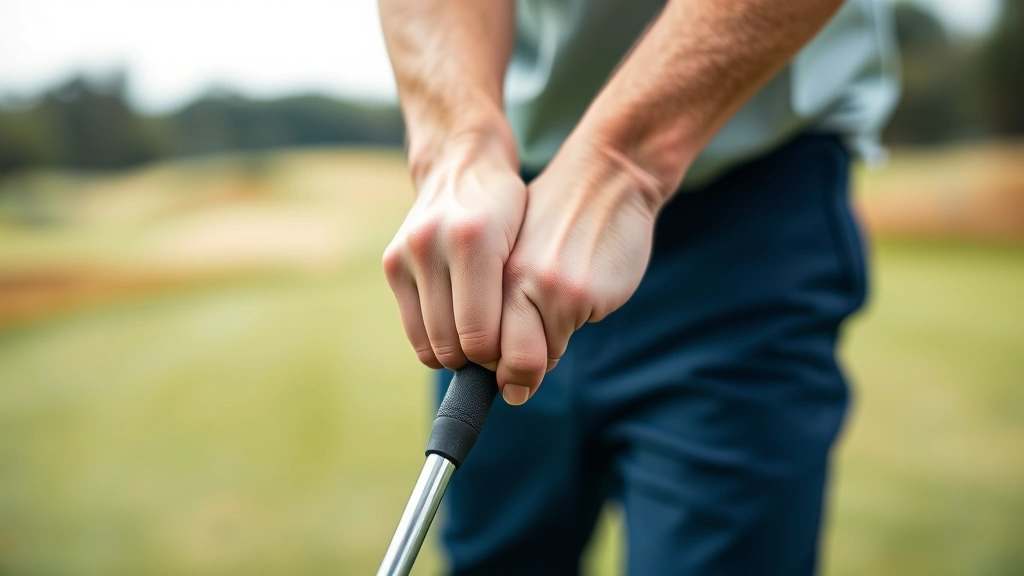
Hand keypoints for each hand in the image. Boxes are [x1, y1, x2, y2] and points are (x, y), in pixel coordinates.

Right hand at [383, 134, 525, 371]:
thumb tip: (519, 363)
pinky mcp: (392, 264)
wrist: (462, 164)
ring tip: (480, 343)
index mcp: (475, 239)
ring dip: (456, 354)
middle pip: (452, 344)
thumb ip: (519, 296)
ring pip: (430, 343)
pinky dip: (436, 340)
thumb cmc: (509, 208)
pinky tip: (459, 329)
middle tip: (499, 355)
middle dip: (478, 360)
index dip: (498, 358)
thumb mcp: (528, 241)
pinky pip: (412, 330)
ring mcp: (407, 254)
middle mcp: (433, 244)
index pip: (480, 334)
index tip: (514, 356)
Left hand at [496, 138, 664, 403]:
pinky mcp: (582, 296)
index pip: (472, 339)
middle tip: (517, 380)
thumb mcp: (516, 246)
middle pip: (504, 360)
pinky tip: (580, 299)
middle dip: (512, 377)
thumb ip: (498, 293)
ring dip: (543, 351)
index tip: (493, 375)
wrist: (609, 176)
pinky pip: (567, 338)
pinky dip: (569, 331)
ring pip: (539, 355)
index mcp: (486, 264)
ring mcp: (548, 290)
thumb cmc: (559, 214)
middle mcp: (512, 279)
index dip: (482, 366)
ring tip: (554, 318)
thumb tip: (491, 357)